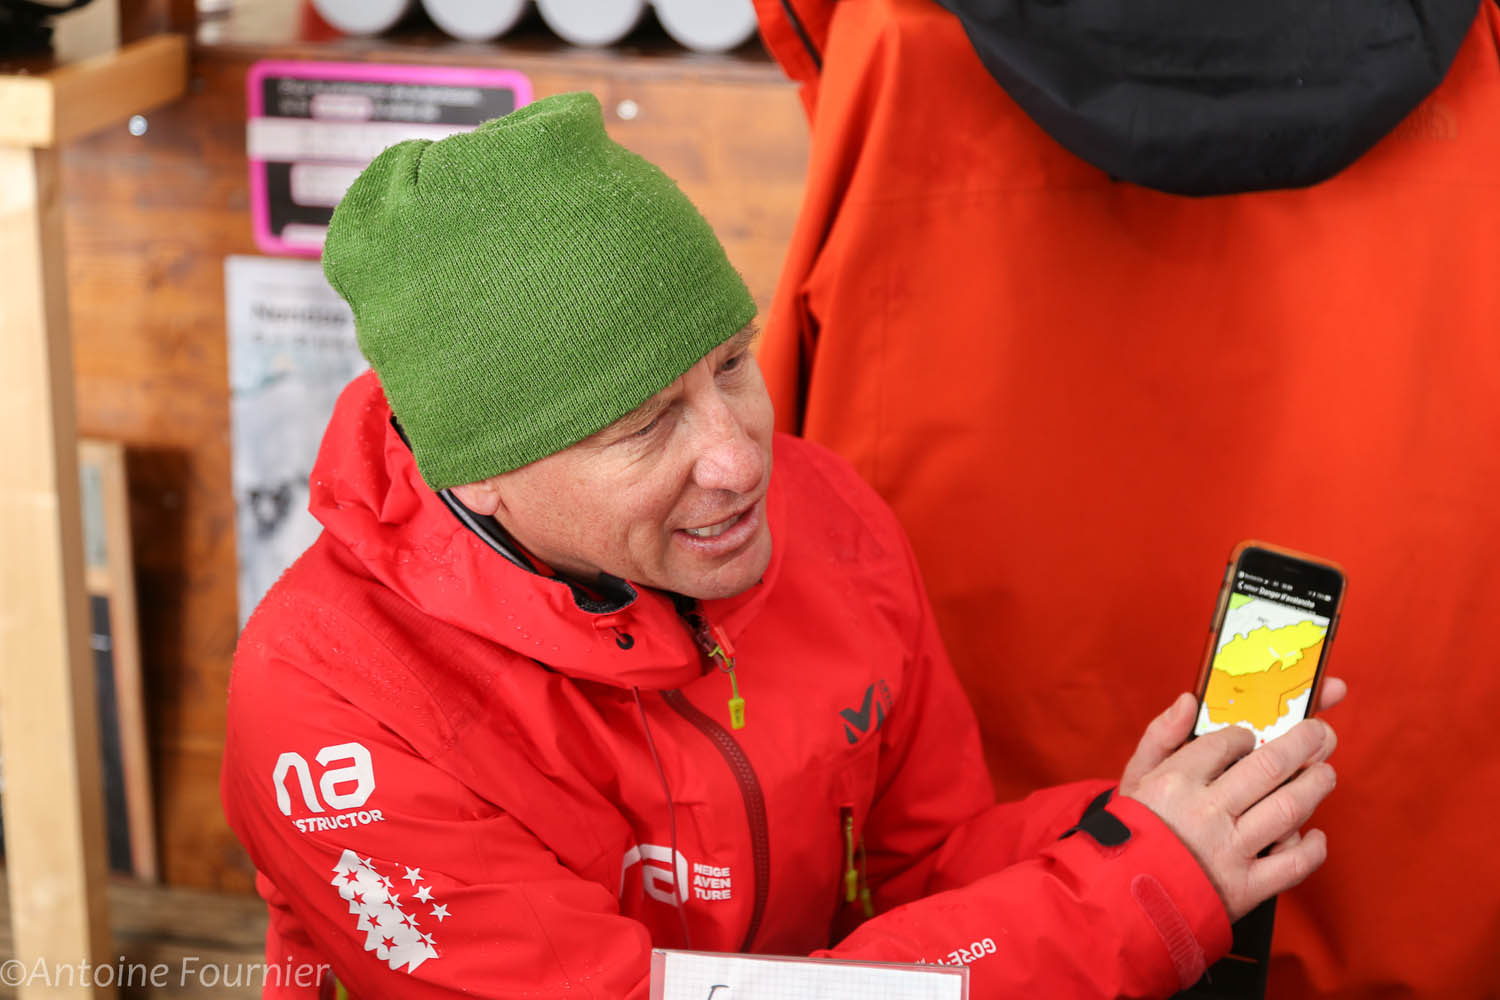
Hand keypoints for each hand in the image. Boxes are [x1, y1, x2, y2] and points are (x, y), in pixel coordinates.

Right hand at [1118, 682, 1343, 921]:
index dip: (1248, 734)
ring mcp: (1229, 851)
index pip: (1227, 742)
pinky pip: (1294, 865)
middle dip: (1303, 743)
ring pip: (1289, 808)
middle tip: (1320, 732)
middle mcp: (1205, 812)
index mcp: (1175, 781)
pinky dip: (1312, 847)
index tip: (1254, 737)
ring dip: (1316, 785)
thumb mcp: (1134, 779)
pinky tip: (1314, 833)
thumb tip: (1189, 701)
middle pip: (1270, 767)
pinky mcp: (1246, 888)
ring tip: (1325, 773)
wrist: (1122, 899)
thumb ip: (1160, 736)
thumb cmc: (1133, 832)